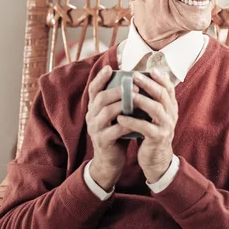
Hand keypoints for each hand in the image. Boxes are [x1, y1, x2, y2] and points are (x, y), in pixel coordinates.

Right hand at [85, 66, 137, 190]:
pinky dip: (126, 124)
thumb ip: (120, 101)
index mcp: (94, 108)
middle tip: (133, 86)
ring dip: (122, 105)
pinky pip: (114, 130)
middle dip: (117, 90)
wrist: (110, 160)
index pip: (93, 89)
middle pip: (100, 99)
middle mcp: (91, 116)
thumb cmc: (116, 132)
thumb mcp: (116, 115)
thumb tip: (134, 81)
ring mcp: (95, 129)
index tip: (109, 68)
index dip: (100, 78)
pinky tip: (136, 120)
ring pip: (106, 113)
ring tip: (137, 99)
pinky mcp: (103, 141)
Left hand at [117, 69, 177, 183]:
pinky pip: (145, 127)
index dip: (161, 78)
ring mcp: (166, 126)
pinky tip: (120, 117)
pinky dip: (132, 121)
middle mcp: (171, 115)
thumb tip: (145, 80)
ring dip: (141, 100)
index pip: (169, 88)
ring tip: (128, 95)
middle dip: (148, 84)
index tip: (150, 69)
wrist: (156, 158)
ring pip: (156, 109)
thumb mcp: (155, 115)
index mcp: (171, 107)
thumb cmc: (152, 132)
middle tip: (134, 76)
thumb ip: (152, 100)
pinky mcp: (157, 138)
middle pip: (162, 95)